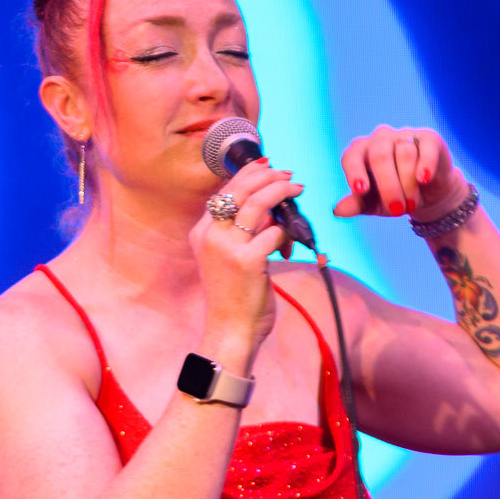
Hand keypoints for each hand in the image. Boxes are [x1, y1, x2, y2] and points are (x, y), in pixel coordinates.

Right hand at [189, 157, 301, 365]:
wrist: (230, 331)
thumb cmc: (233, 297)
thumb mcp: (225, 259)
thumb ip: (238, 232)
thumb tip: (266, 207)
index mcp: (202, 233)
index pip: (225, 191)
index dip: (248, 174)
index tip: (268, 167)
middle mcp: (210, 236)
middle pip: (242, 190)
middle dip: (269, 177)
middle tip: (289, 176)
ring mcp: (228, 248)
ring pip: (259, 204)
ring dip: (282, 192)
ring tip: (297, 190)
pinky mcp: (248, 261)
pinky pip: (275, 232)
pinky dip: (286, 235)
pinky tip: (288, 247)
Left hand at [334, 125, 462, 220]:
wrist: (426, 196)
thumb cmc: (392, 198)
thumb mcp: (373, 205)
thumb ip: (356, 205)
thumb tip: (337, 210)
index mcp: (360, 153)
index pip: (351, 157)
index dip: (355, 172)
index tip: (361, 191)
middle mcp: (380, 139)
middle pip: (380, 156)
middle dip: (389, 187)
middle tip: (397, 210)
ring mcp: (404, 136)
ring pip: (405, 154)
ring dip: (408, 185)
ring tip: (411, 205)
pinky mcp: (428, 138)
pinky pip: (426, 148)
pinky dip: (425, 164)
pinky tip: (424, 179)